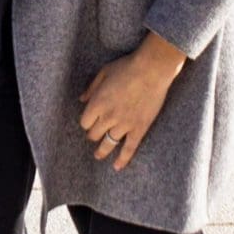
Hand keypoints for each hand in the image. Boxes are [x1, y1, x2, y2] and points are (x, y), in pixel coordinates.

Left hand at [80, 32, 185, 171]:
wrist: (152, 70)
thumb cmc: (127, 67)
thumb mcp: (104, 72)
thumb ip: (92, 88)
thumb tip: (81, 100)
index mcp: (98, 103)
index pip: (85, 122)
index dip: (86, 123)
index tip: (89, 122)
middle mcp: (108, 117)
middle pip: (95, 134)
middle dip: (93, 135)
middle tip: (95, 135)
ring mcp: (124, 124)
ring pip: (109, 143)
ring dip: (102, 151)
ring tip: (98, 155)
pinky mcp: (139, 129)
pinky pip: (129, 149)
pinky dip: (123, 159)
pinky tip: (117, 167)